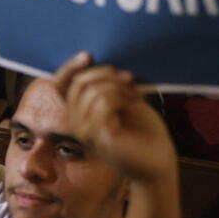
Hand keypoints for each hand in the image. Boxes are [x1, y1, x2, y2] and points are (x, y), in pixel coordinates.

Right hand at [53, 52, 174, 183]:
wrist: (158, 162)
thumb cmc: (143, 131)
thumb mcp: (123, 100)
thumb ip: (106, 85)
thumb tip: (94, 61)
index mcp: (79, 113)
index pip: (60, 85)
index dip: (69, 67)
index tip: (88, 55)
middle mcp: (76, 123)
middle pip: (78, 83)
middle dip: (106, 73)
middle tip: (130, 80)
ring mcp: (85, 132)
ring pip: (92, 91)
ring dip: (119, 86)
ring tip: (135, 95)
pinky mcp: (98, 137)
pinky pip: (103, 103)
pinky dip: (122, 96)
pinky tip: (135, 102)